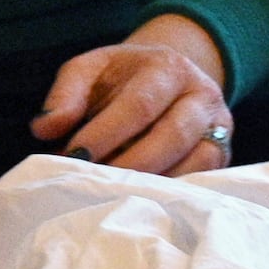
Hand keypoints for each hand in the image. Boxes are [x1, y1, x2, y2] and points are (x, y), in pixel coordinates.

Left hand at [35, 15, 232, 176]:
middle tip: (95, 183)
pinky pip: (203, 179)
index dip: (107, 133)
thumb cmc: (122, 78)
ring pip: (194, 161)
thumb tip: (45, 128)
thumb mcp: (91, 70)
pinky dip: (172, 192)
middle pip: (172, 135)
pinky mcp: (222, 155)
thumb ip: (66, 94)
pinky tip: (141, 201)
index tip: (75, 156)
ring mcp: (218, 126)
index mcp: (168, 67)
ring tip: (115, 195)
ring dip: (153, 182)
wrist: (168, 77)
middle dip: (130, 164)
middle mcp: (201, 94)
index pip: (139, 104)